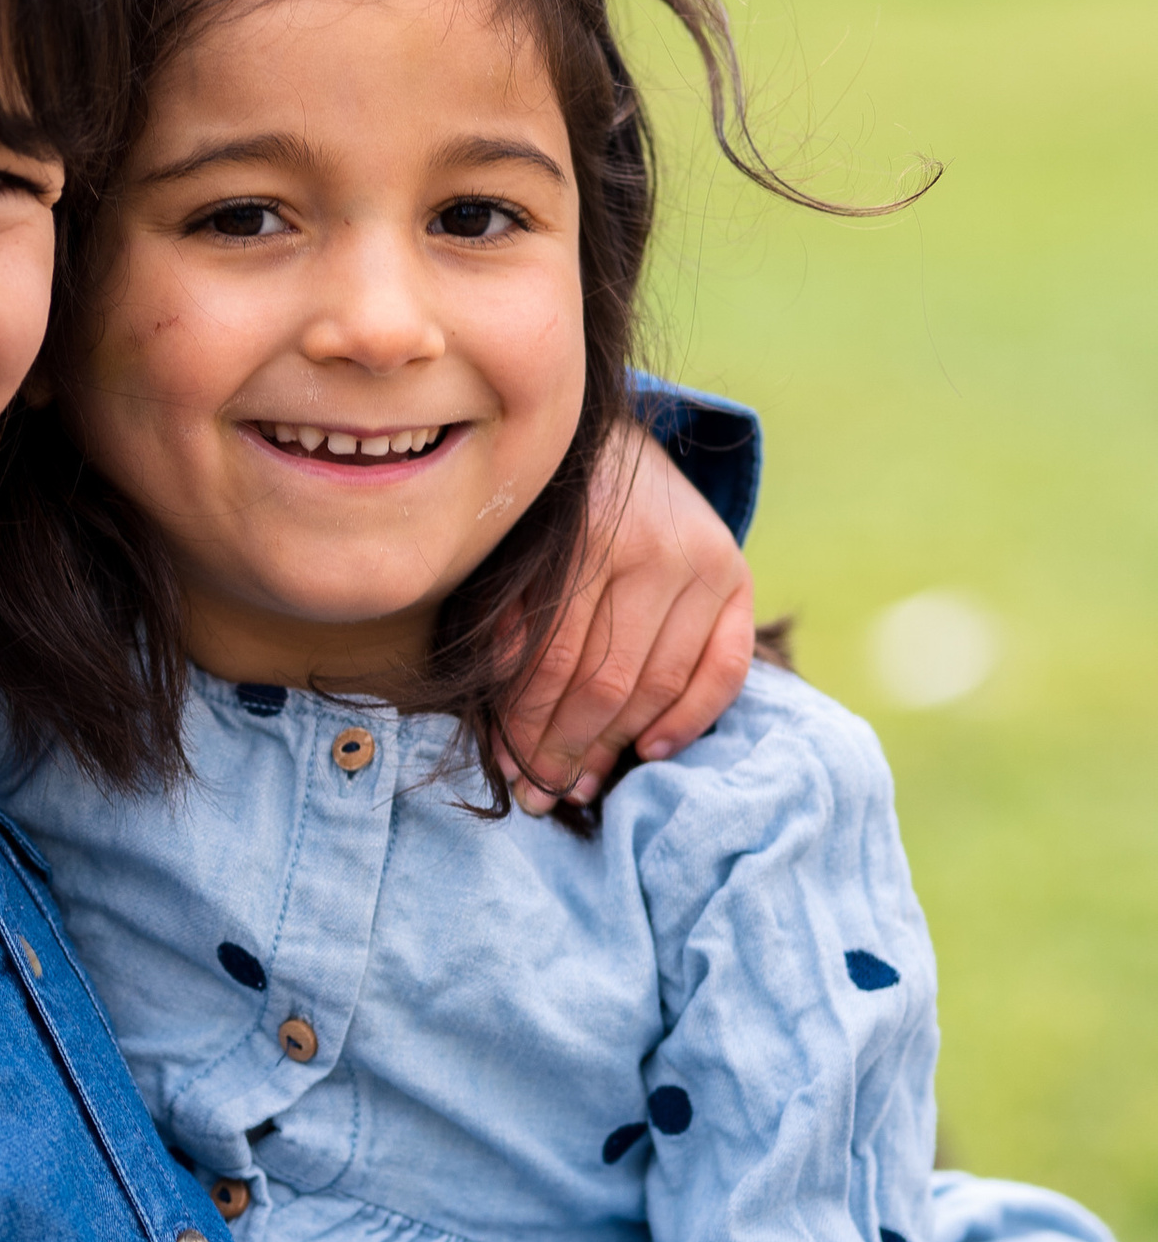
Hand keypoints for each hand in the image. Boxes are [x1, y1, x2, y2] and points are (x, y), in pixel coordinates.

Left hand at [499, 424, 752, 813]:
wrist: (625, 447)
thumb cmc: (553, 510)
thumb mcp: (519, 545)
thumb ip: (508, 609)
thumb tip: (502, 686)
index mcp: (590, 535)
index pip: (557, 656)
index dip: (530, 722)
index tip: (509, 770)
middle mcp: (656, 549)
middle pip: (608, 679)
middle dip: (567, 747)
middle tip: (542, 795)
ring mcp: (706, 565)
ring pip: (661, 682)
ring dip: (618, 745)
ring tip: (582, 785)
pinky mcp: (739, 580)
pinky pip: (723, 669)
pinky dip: (690, 718)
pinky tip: (651, 751)